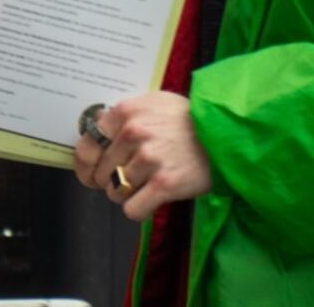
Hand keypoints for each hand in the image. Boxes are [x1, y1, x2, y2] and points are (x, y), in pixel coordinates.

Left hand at [73, 92, 212, 221]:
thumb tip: (96, 125)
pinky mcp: (164, 183)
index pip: (87, 146)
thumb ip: (124, 114)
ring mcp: (149, 159)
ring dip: (128, 195)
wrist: (225, 134)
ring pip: (115, 193)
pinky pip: (132, 210)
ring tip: (147, 185)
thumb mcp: (155, 103)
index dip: (89, 164)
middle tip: (133, 177)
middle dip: (112, 180)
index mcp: (127, 112)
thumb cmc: (189, 119)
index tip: (94, 172)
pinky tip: (152, 199)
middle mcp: (134, 133)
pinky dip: (139, 210)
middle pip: (101, 174)